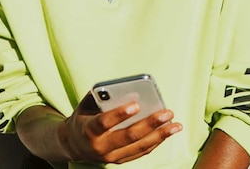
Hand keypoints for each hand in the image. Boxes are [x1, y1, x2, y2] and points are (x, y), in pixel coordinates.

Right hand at [59, 92, 181, 163]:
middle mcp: (100, 147)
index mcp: (88, 130)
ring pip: (139, 147)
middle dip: (150, 124)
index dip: (119, 114)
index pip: (104, 122)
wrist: (74, 145)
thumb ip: (101, 97)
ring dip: (160, 135)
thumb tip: (125, 88)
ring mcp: (111, 157)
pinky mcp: (120, 160)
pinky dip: (156, 141)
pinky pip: (141, 152)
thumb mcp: (85, 105)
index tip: (136, 104)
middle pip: (128, 137)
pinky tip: (168, 132)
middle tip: (166, 113)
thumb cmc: (84, 118)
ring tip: (176, 125)